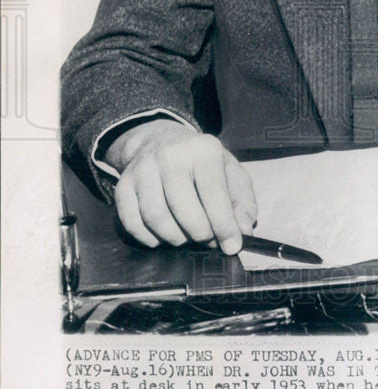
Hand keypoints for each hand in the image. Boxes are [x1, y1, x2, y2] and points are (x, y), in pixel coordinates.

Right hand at [105, 119, 256, 253]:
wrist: (162, 142)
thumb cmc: (204, 164)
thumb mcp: (232, 174)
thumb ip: (242, 203)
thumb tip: (243, 232)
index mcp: (204, 149)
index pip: (213, 192)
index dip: (224, 224)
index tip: (231, 246)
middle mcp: (170, 155)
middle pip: (183, 208)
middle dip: (200, 234)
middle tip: (208, 240)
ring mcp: (143, 169)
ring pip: (156, 217)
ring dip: (175, 238)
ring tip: (187, 237)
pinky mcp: (123, 186)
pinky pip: (133, 224)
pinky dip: (150, 239)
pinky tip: (164, 236)